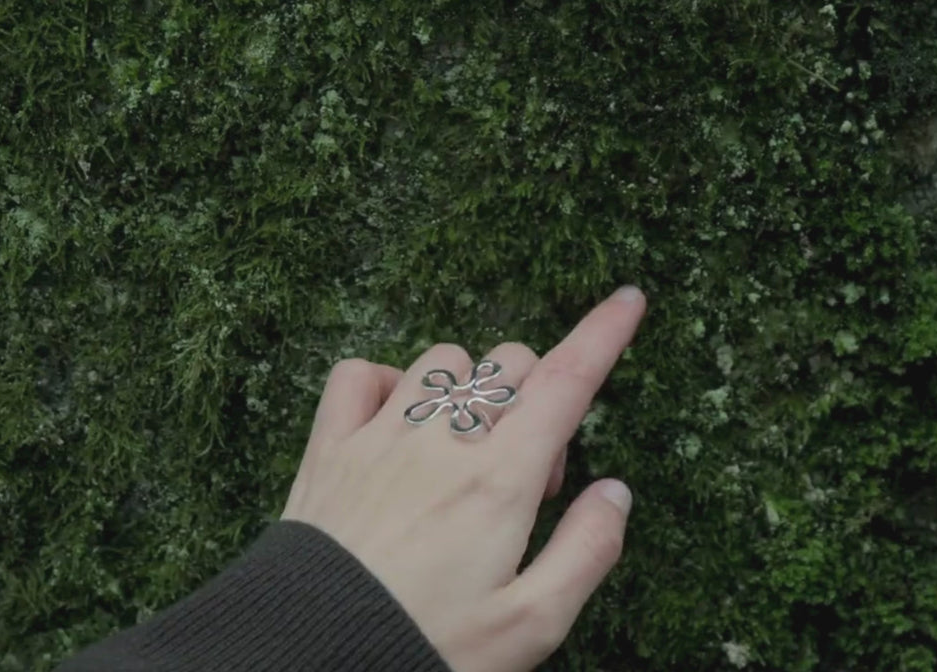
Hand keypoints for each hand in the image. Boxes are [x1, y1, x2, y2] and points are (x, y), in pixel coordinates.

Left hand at [279, 287, 646, 671]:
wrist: (307, 662)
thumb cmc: (425, 647)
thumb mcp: (531, 625)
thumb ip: (586, 552)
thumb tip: (615, 492)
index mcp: (499, 482)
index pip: (568, 381)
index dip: (604, 333)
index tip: (629, 300)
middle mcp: (442, 443)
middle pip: (512, 364)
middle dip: (540, 398)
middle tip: (528, 483)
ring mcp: (379, 438)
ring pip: (445, 360)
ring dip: (471, 389)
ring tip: (466, 457)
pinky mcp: (328, 450)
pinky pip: (359, 374)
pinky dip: (386, 382)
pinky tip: (399, 422)